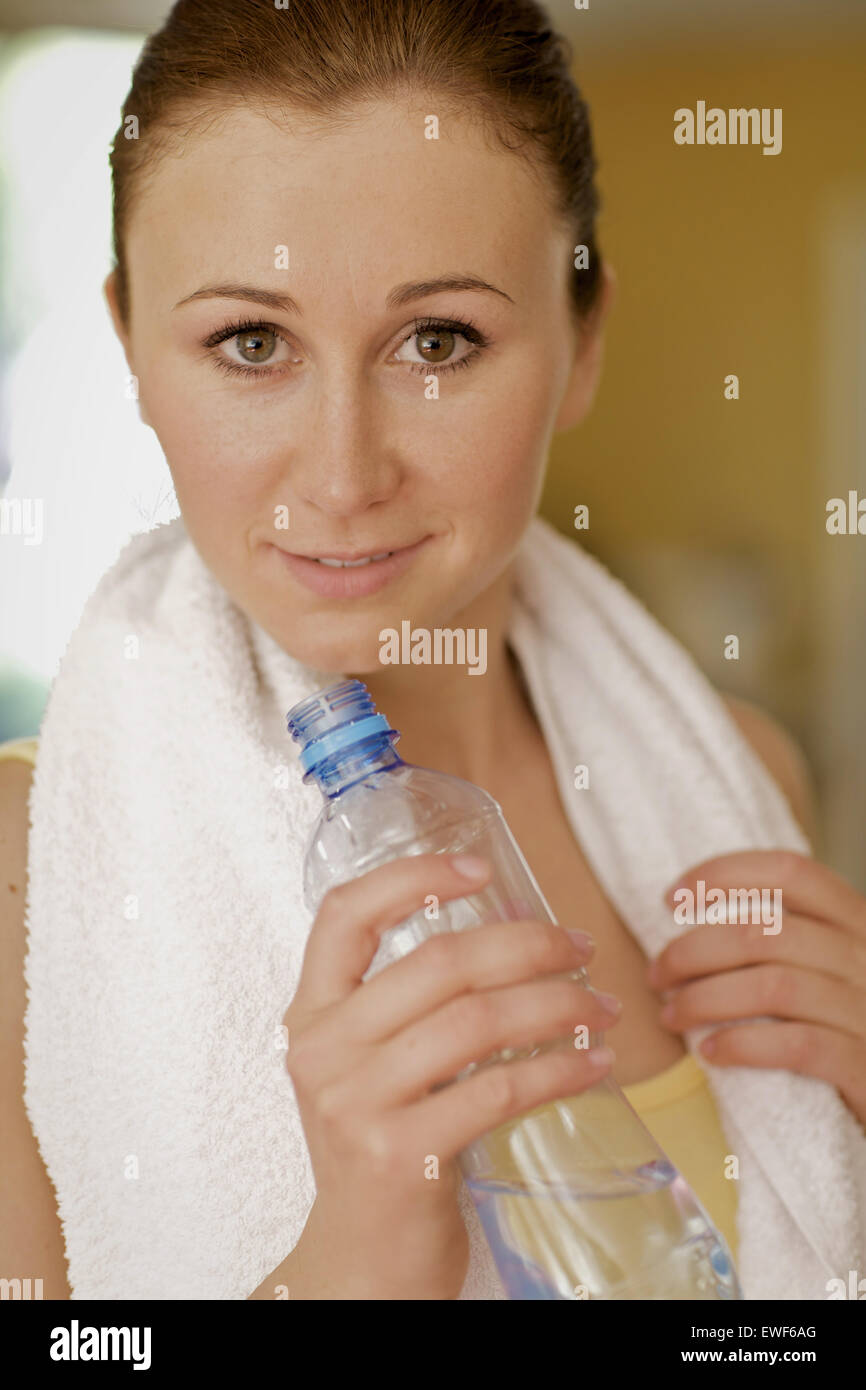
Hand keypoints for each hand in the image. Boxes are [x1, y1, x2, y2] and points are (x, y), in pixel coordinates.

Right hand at [283, 852, 618, 1299]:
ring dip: (556, 1004)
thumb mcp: (369, 1066)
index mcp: (311, 1014)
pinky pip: (498, 1089)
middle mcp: (323, 1051)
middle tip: (580, 946)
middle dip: (526, 944)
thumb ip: (409, 1005)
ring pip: (476, 1022)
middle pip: (437, 964)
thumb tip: (518, 933)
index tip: (479, 867)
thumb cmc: (382, 1146)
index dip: (411, 876)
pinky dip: (558, 1068)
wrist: (362, 1261)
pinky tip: (593, 1062)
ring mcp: (356, 1104)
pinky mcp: (401, 1155)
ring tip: (600, 1004)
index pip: (343, 914)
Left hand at [647, 849, 865, 1127]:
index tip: (670, 898)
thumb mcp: (829, 959)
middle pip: (763, 933)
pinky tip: (711, 1051)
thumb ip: (785, 931)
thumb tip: (694, 909)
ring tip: (672, 1015)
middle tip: (657, 976)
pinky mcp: (864, 1064)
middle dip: (692, 952)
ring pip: (773, 987)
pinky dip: (743, 1045)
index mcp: (856, 918)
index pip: (789, 872)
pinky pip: (796, 1045)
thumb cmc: (845, 1018)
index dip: (723, 874)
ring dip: (704, 1000)